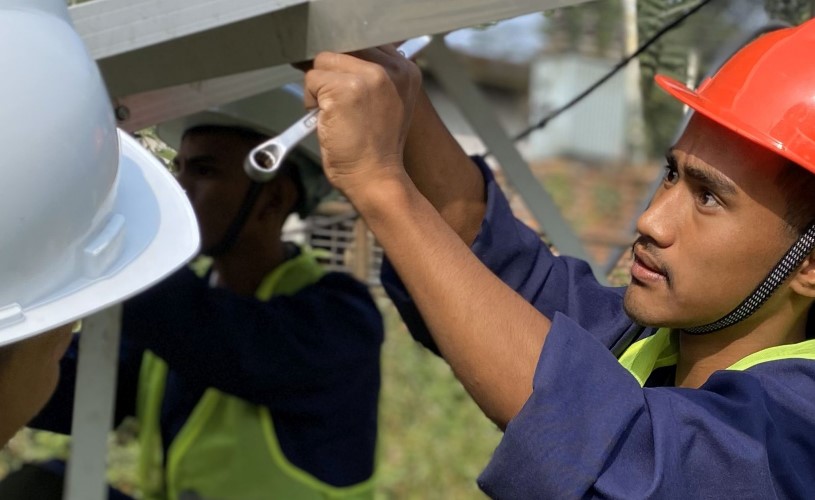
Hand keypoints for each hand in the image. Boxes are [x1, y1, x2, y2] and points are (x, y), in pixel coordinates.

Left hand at [304, 45, 421, 202]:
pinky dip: (311, 102)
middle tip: (341, 108)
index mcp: (405, 69)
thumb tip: (336, 55)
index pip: (364, 42)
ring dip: (320, 89)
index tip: (345, 87)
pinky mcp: (344, 89)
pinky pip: (311, 80)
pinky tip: (328, 121)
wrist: (376, 179)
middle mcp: (390, 68)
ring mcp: (368, 77)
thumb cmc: (376, 148)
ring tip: (336, 115)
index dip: (346, 63)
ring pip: (324, 62)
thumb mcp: (388, 103)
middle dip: (332, 75)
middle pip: (342, 49)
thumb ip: (373, 77)